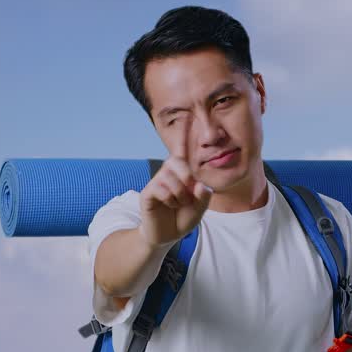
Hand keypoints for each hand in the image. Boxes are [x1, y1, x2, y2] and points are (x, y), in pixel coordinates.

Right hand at [138, 123, 212, 246]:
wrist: (167, 236)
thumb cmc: (183, 217)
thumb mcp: (200, 208)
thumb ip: (204, 196)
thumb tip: (200, 185)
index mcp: (182, 173)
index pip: (182, 151)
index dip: (184, 134)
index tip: (188, 115)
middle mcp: (168, 173)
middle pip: (178, 162)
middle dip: (187, 178)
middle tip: (189, 194)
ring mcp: (157, 181)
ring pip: (171, 177)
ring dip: (180, 194)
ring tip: (178, 203)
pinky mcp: (148, 192)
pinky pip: (161, 188)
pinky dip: (170, 198)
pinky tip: (168, 205)